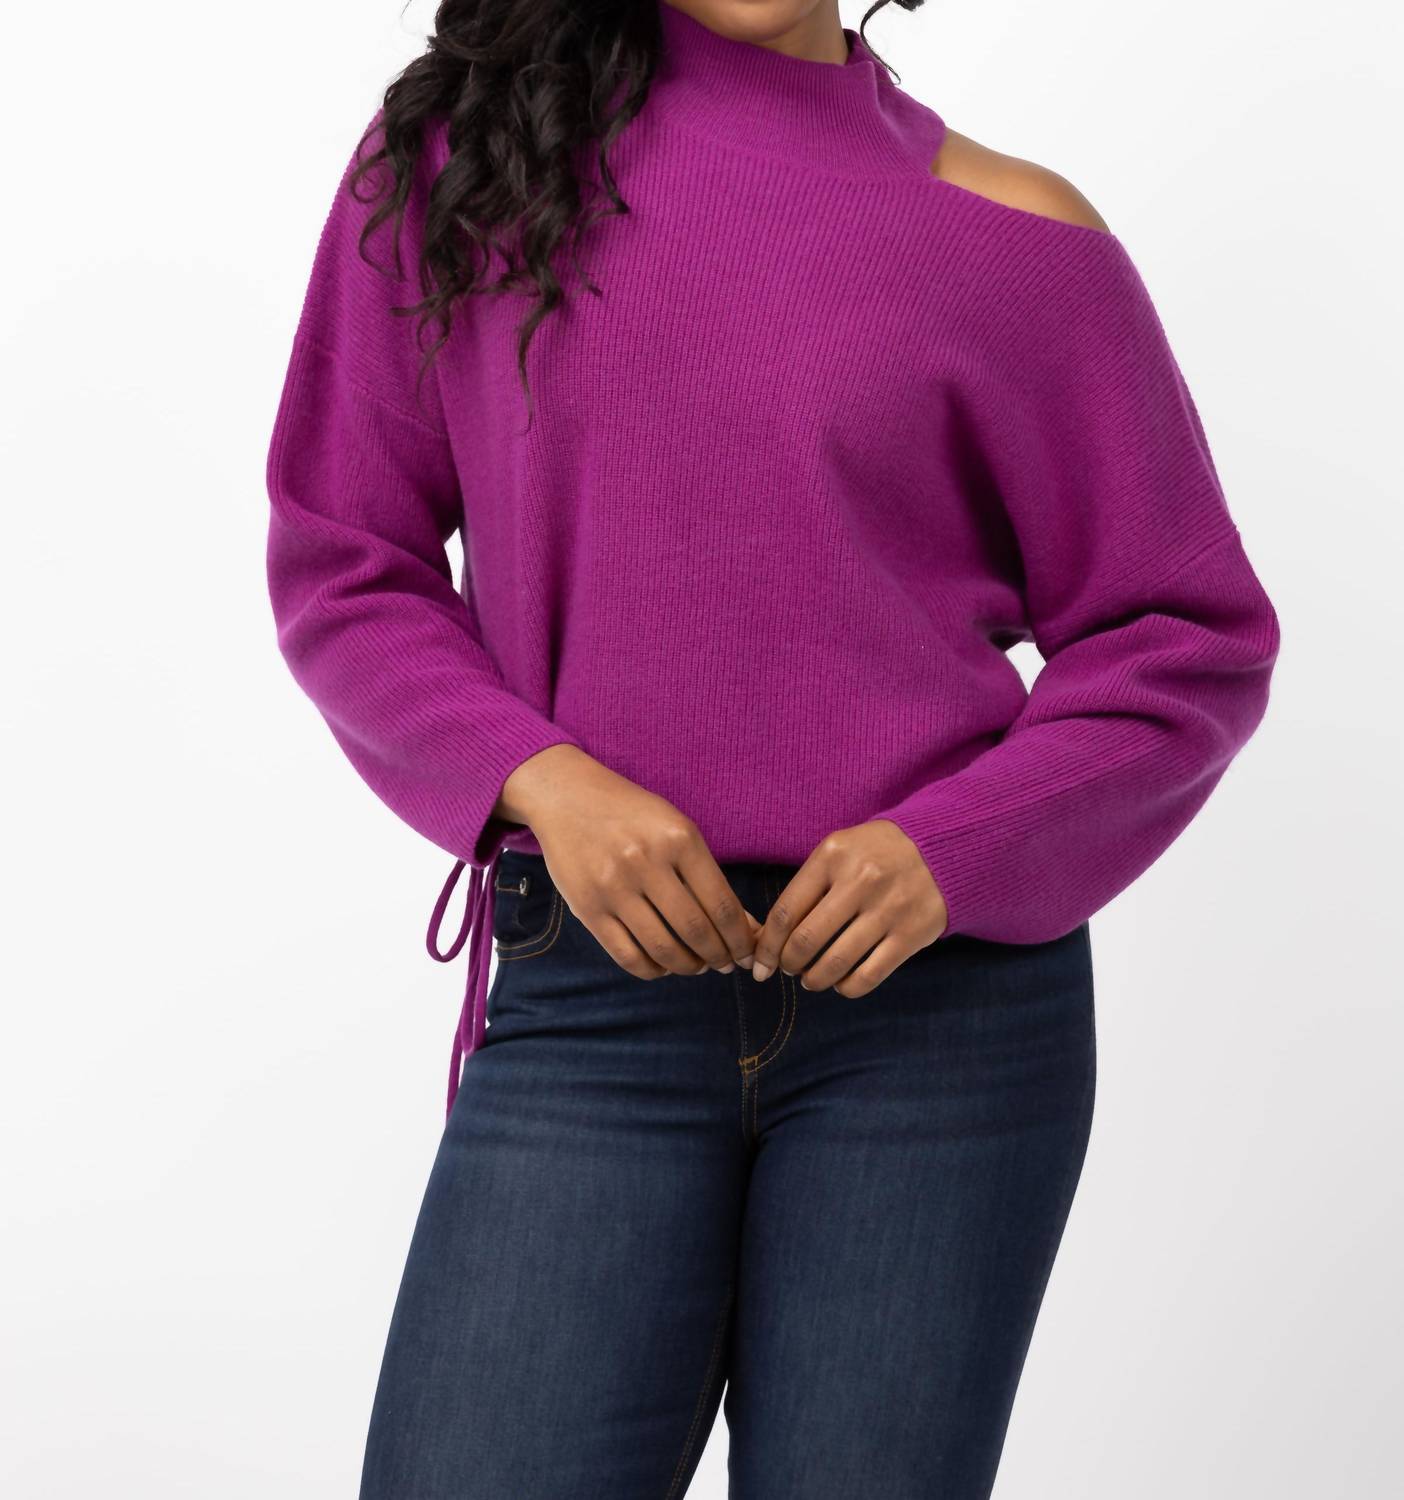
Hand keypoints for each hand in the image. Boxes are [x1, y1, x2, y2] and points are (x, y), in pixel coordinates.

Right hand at [496, 745, 759, 979]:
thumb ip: (707, 875)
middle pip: (696, 930)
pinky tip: (662, 965)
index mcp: (678, 838)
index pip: (722, 904)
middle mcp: (646, 862)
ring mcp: (614, 887)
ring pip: (663, 948)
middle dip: (719, 956)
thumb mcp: (676, 827)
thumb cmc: (632, 814)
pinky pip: (627, 955)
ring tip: (697, 966)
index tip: (747, 952)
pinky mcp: (587, 907)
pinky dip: (652, 969)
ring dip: (688, 966)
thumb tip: (744, 927)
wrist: (567, 797)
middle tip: (726, 964)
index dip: (740, 939)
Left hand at [750, 820, 948, 995]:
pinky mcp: (911, 935)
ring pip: (835, 963)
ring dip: (814, 979)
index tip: (760, 963)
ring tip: (811, 979)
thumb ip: (808, 886)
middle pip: (806, 941)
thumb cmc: (877, 852)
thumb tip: (772, 938)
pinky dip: (847, 987)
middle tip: (787, 969)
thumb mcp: (839, 850)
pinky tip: (841, 983)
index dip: (767, 946)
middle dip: (788, 964)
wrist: (941, 847)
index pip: (785, 911)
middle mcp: (860, 881)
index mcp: (833, 856)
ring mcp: (888, 909)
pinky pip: (869, 976)